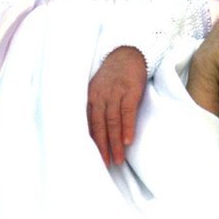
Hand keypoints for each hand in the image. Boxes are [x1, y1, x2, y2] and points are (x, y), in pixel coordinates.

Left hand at [87, 47, 146, 165]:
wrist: (128, 53)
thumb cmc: (113, 75)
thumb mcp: (98, 88)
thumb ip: (94, 106)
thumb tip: (92, 132)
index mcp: (90, 97)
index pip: (87, 124)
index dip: (89, 142)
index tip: (90, 160)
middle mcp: (100, 95)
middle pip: (98, 125)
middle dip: (101, 147)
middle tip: (103, 165)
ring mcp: (115, 93)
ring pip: (112, 122)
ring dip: (115, 143)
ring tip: (118, 160)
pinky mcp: (130, 90)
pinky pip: (127, 112)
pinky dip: (127, 127)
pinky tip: (128, 141)